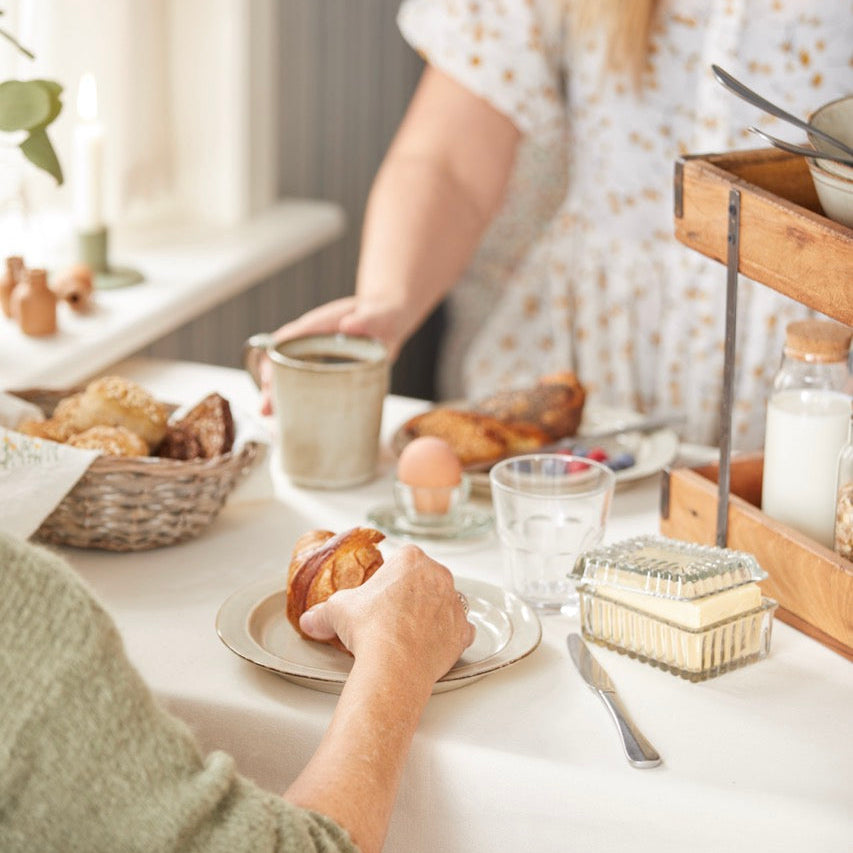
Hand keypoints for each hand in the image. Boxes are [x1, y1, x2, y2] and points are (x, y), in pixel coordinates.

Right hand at [259, 296, 405, 414]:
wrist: (386, 322)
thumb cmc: (379, 316)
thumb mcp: (376, 315)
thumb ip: (365, 319)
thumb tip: (349, 325)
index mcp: (315, 326)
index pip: (284, 341)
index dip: (274, 359)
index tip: (270, 379)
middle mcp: (308, 343)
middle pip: (279, 363)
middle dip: (271, 386)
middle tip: (267, 409)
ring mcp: (314, 359)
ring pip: (287, 377)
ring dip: (279, 397)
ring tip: (272, 419)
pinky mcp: (323, 373)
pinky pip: (303, 387)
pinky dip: (296, 402)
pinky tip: (291, 420)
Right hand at [299, 545, 474, 685]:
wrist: (394, 665)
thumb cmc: (371, 629)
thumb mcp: (337, 611)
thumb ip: (323, 611)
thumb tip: (310, 620)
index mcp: (411, 559)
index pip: (402, 558)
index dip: (390, 576)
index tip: (381, 591)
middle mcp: (438, 576)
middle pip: (426, 578)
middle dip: (412, 592)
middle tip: (392, 612)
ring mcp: (454, 604)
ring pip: (444, 602)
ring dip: (432, 612)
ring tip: (410, 630)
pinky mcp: (463, 631)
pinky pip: (459, 629)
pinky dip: (448, 636)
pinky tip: (430, 644)